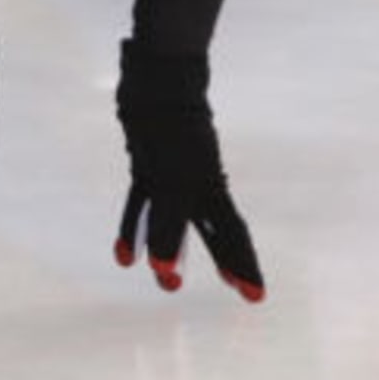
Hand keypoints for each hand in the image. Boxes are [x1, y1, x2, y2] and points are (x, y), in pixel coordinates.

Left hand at [112, 40, 266, 301]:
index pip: (233, 234)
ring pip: (173, 222)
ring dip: (167, 250)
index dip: (243, 265)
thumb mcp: (171, 183)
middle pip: (213, 231)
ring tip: (165, 280)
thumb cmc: (170, 131)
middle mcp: (197, 184)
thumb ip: (167, 226)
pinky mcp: (147, 166)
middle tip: (231, 288)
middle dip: (221, 262)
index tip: (255, 296)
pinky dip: (132, 229)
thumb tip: (161, 269)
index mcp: (212, 188)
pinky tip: (123, 256)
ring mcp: (172, 175)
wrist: (154, 83)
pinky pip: (140, 205)